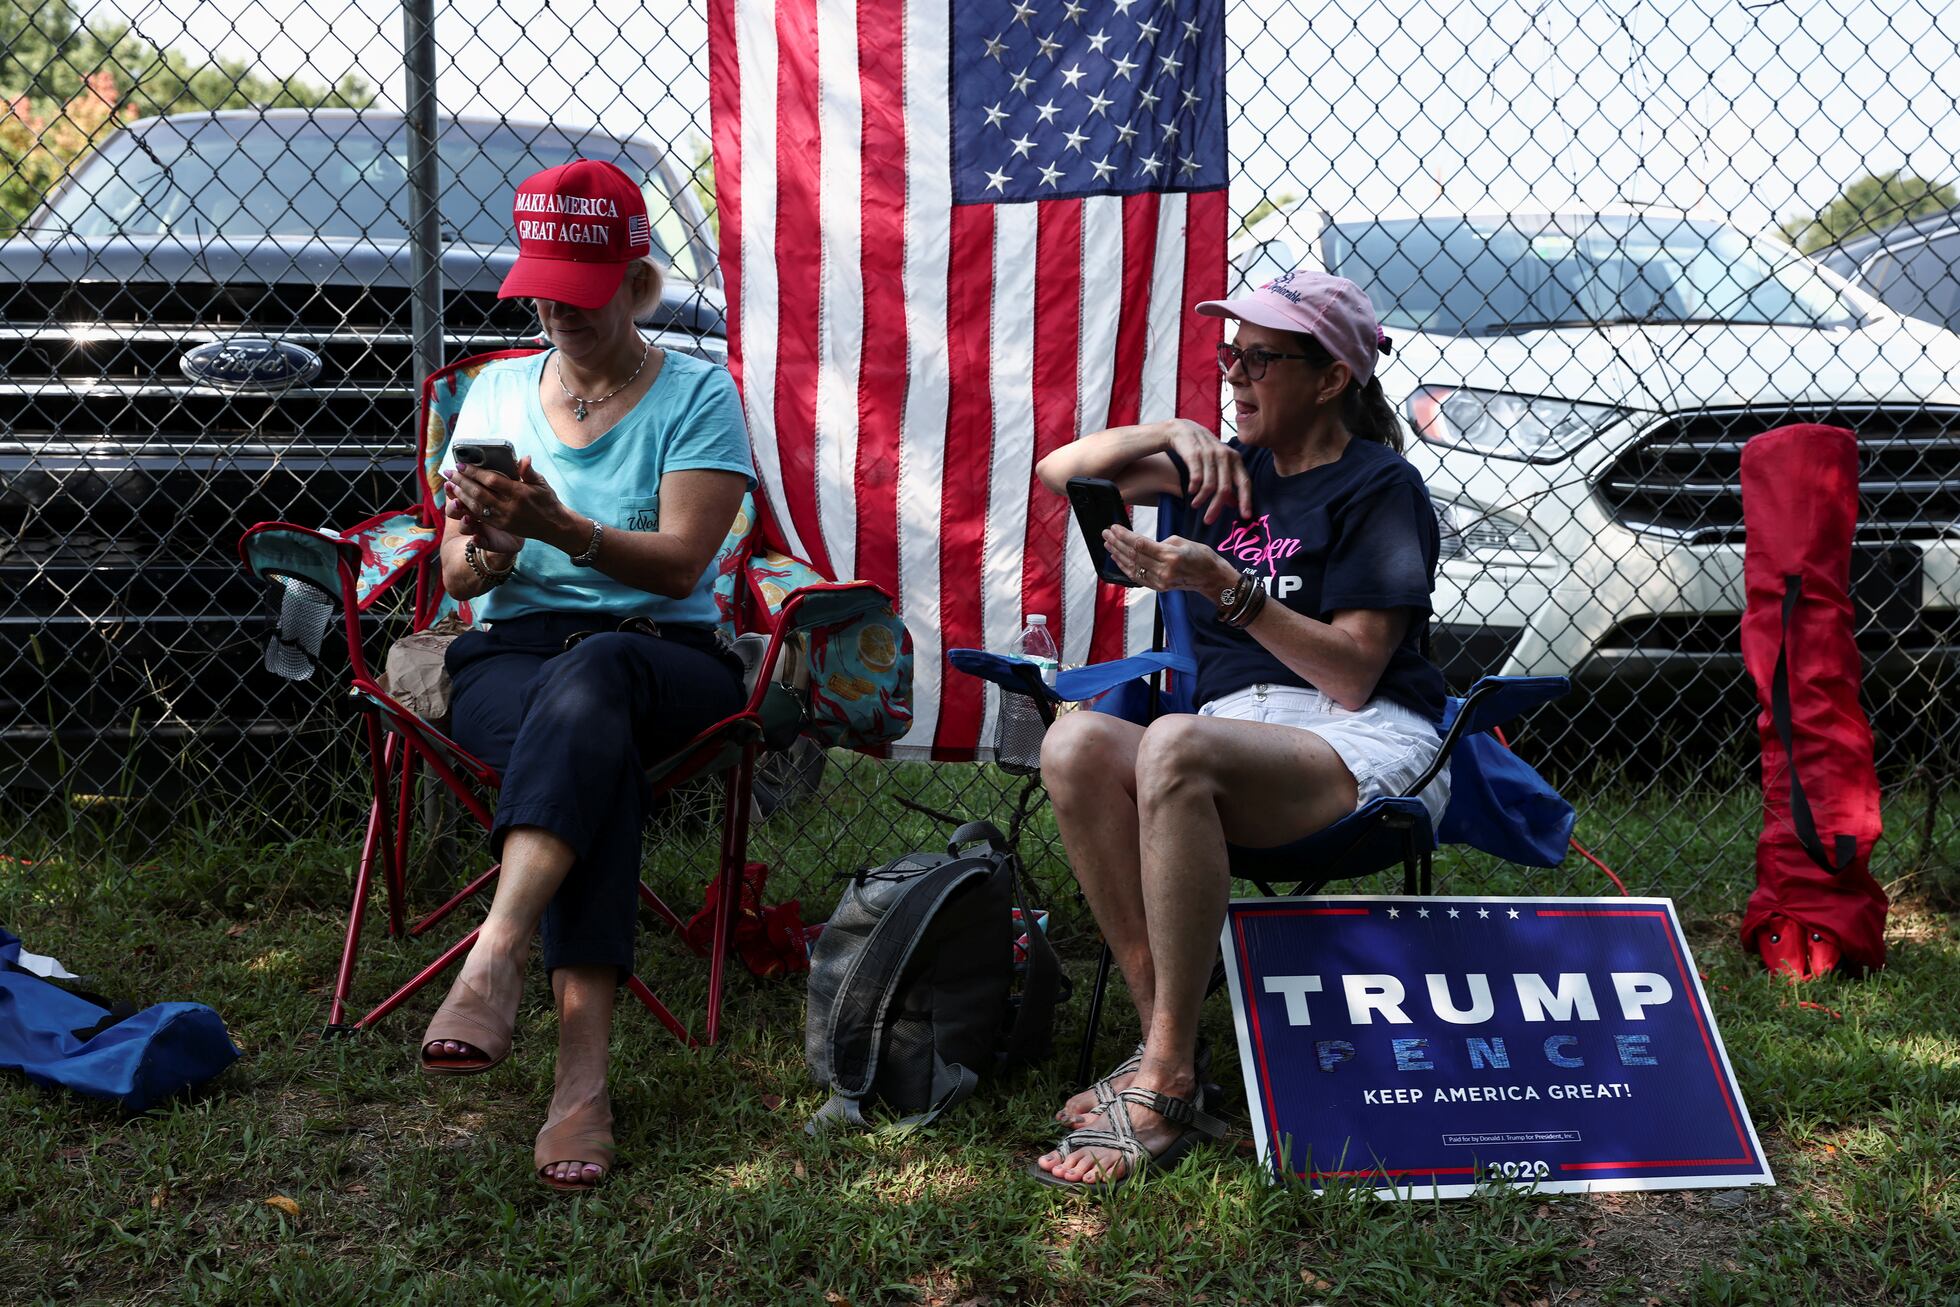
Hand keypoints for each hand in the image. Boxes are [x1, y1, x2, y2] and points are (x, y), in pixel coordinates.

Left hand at [442, 458, 570, 549]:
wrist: (554, 526)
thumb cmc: (548, 501)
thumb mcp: (542, 483)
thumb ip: (529, 471)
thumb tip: (524, 458)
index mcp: (519, 493)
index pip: (491, 480)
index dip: (474, 472)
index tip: (461, 464)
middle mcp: (510, 507)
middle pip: (479, 493)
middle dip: (461, 482)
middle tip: (448, 472)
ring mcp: (504, 518)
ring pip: (477, 507)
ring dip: (461, 495)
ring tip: (450, 485)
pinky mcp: (501, 526)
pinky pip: (480, 517)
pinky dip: (467, 508)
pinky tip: (459, 501)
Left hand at [1104, 526, 1238, 594]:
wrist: (1211, 577)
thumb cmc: (1200, 556)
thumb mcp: (1181, 541)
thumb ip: (1159, 543)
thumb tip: (1142, 545)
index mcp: (1170, 555)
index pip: (1140, 544)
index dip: (1124, 536)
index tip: (1114, 528)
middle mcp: (1164, 570)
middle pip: (1134, 556)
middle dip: (1117, 543)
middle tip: (1106, 533)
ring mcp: (1160, 581)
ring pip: (1132, 567)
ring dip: (1118, 555)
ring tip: (1107, 544)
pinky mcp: (1158, 587)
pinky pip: (1137, 577)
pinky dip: (1125, 568)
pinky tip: (1117, 559)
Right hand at [1165, 419, 1251, 524]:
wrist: (1183, 431)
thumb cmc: (1204, 450)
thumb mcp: (1219, 464)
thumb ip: (1228, 482)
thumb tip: (1234, 504)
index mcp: (1235, 459)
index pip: (1245, 482)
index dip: (1246, 500)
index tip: (1246, 516)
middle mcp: (1225, 456)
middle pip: (1225, 488)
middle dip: (1216, 507)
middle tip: (1208, 520)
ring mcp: (1210, 454)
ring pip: (1210, 485)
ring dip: (1202, 499)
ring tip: (1195, 505)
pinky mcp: (1195, 454)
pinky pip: (1197, 477)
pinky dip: (1194, 488)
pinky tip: (1190, 492)